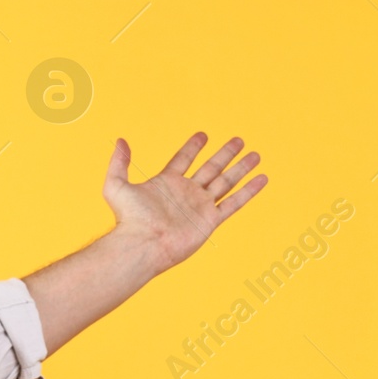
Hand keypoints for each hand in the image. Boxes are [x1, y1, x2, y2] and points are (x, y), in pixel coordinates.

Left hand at [103, 133, 267, 271]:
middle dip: (225, 154)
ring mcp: (200, 206)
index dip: (193, 147)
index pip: (183, 159)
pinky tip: (261, 179)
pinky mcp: (210, 221)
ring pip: (226, 182)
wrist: (142, 244)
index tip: (203, 135)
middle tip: (238, 140)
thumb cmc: (129, 219)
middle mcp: (186, 193)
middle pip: (211, 168)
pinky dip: (249, 192)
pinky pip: (233, 203)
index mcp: (167, 183)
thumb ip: (119, 163)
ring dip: (241, 168)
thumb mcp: (116, 186)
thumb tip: (120, 141)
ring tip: (255, 155)